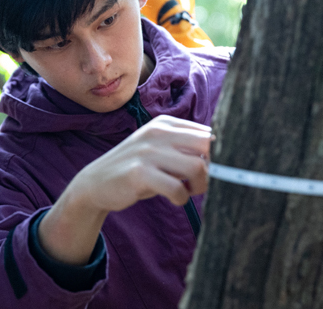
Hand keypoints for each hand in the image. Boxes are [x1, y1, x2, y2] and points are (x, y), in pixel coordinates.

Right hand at [72, 114, 211, 210]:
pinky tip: (173, 198)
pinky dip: (182, 198)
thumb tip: (226, 156)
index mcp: (166, 123)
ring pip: (197, 167)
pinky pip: (177, 188)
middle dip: (214, 169)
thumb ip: (186, 148)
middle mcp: (158, 132)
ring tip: (187, 191)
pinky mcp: (139, 173)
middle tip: (202, 182)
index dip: (218, 155)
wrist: (96, 182)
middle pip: (208, 145)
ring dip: (199, 186)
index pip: (208, 132)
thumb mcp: (160, 150)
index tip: (211, 170)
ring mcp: (148, 151)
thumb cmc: (138, 168)